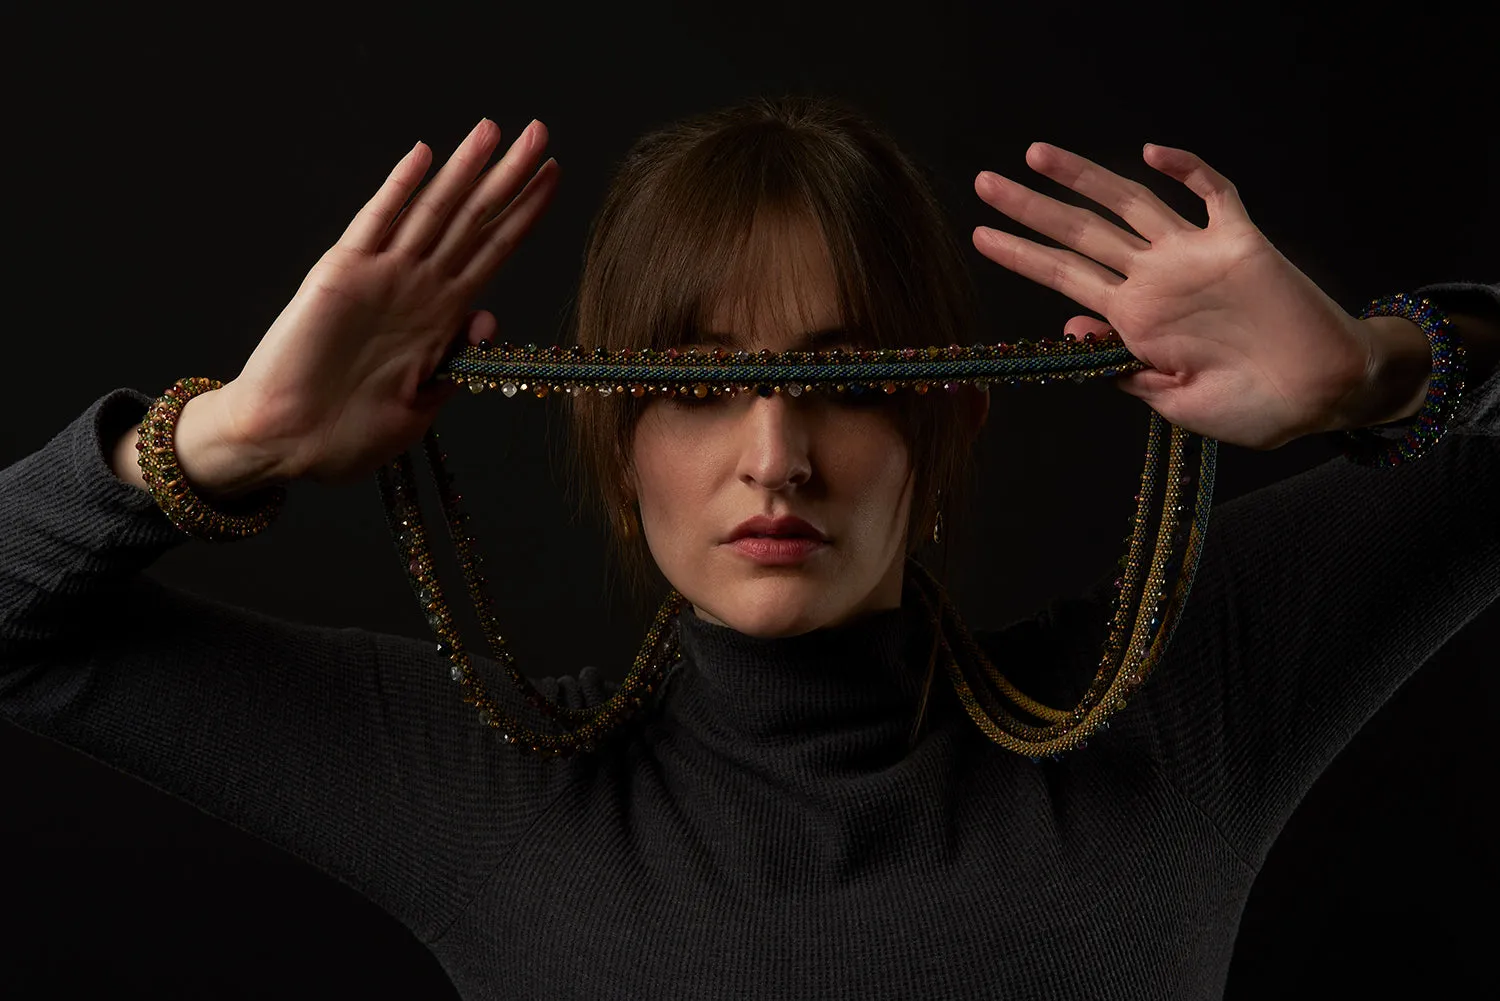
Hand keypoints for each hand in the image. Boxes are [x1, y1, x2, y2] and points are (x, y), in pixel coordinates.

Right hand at [217, 117, 559, 486]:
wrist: (285, 443)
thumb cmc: (347, 434)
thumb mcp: (420, 407)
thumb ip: (455, 363)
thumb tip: (489, 318)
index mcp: (441, 318)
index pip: (495, 251)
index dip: (525, 213)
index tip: (555, 176)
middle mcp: (417, 287)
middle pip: (473, 219)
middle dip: (509, 176)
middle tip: (540, 131)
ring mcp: (381, 277)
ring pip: (433, 210)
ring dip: (464, 170)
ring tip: (495, 130)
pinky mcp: (341, 275)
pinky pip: (376, 223)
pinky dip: (398, 188)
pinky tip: (423, 155)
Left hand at [971, 142, 1371, 449]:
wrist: (1323, 397)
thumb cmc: (1250, 408)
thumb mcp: (1170, 399)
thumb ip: (1119, 364)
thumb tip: (1068, 326)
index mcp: (1134, 319)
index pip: (1064, 276)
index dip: (1021, 255)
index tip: (979, 236)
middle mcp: (1157, 279)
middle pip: (1081, 232)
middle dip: (1030, 208)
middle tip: (983, 182)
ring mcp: (1196, 257)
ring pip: (1131, 203)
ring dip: (1085, 177)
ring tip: (1035, 154)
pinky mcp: (1243, 244)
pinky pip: (1213, 194)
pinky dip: (1186, 169)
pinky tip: (1153, 152)